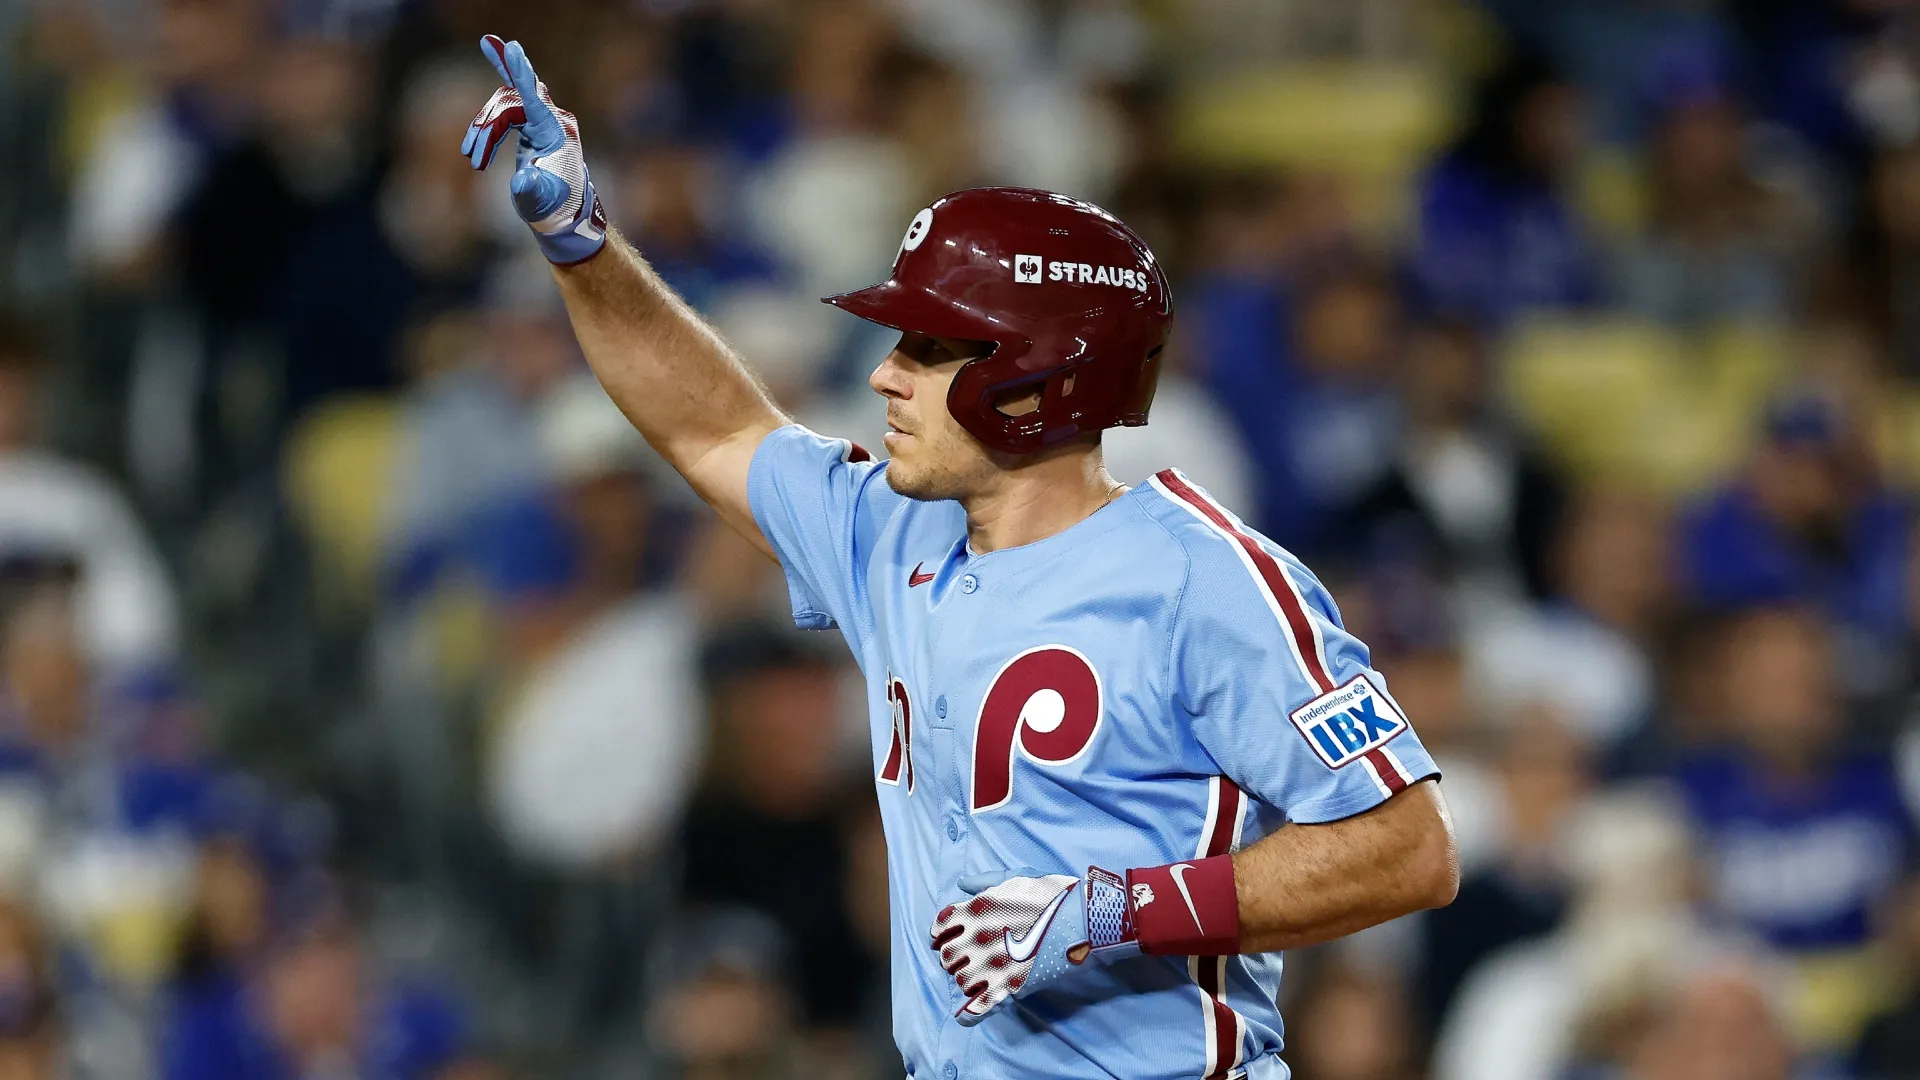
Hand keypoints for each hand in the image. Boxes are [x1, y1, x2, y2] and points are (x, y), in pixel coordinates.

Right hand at [461, 34, 606, 264]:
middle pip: (510, 102)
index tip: (511, 45)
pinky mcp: (533, 126)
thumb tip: (521, 180)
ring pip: (503, 108)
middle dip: (487, 127)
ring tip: (473, 159)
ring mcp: (543, 121)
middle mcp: (552, 120)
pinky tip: (476, 143)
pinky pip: (508, 108)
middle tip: (472, 156)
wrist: (564, 215)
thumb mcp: (540, 201)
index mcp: (556, 132)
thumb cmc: (555, 208)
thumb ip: (530, 190)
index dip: (520, 71)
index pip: (534, 96)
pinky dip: (488, 125)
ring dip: (484, 131)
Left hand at [931, 866, 1134, 1024]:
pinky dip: (969, 1014)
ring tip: (979, 978)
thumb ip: (985, 882)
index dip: (941, 935)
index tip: (947, 940)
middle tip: (968, 959)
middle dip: (954, 959)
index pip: (940, 928)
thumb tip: (962, 885)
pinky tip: (966, 1014)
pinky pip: (978, 1008)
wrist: (1086, 917)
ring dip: (966, 980)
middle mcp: (979, 936)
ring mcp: (993, 963)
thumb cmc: (1053, 894)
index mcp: (978, 909)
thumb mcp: (1017, 877)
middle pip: (948, 956)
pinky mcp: (1011, 986)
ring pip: (961, 980)